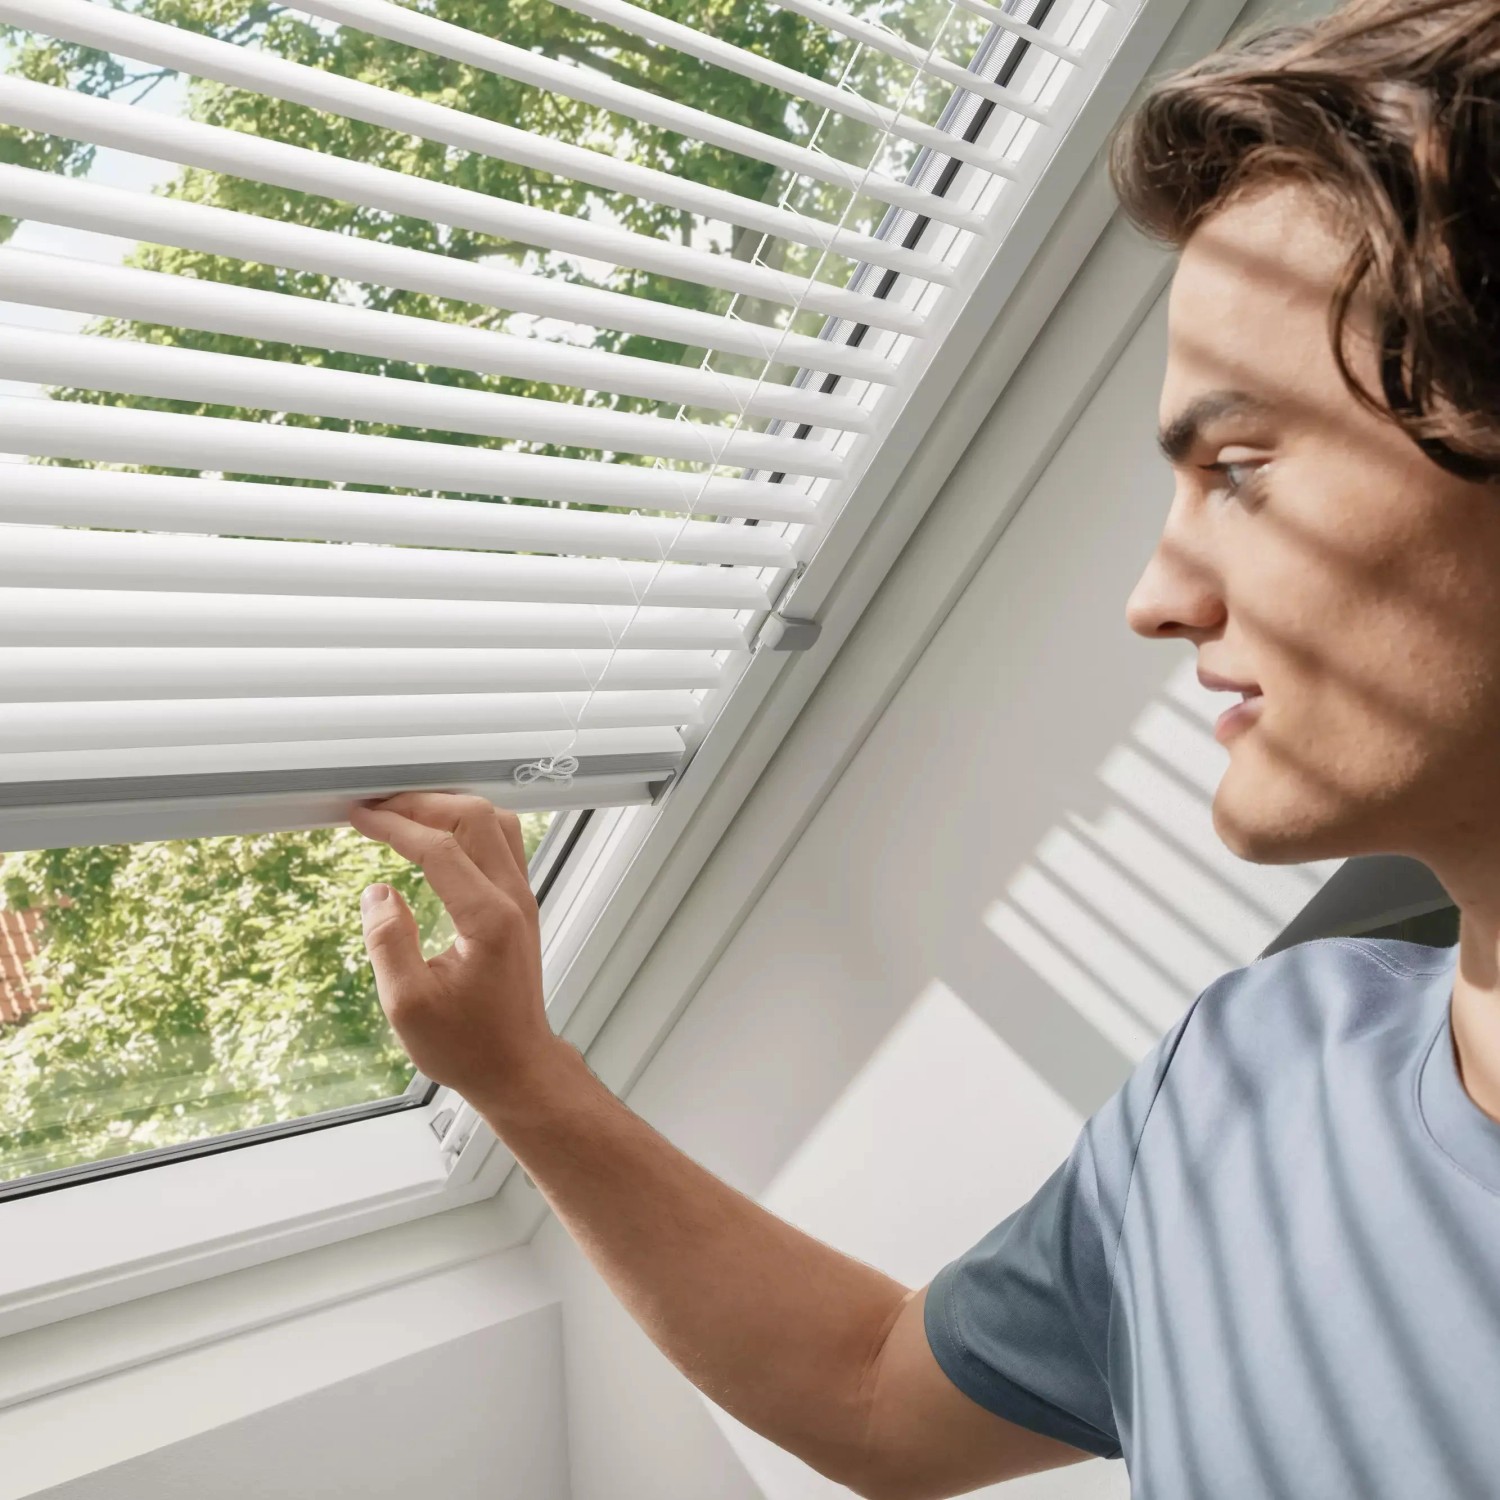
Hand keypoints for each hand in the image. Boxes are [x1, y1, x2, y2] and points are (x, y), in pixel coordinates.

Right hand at [348, 791, 557, 1115]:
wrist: (517, 1067)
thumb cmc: (467, 1046)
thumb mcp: (409, 1006)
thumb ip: (389, 943)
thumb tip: (376, 892)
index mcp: (488, 919)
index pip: (439, 847)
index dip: (394, 825)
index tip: (358, 816)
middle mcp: (513, 898)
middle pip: (475, 816)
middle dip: (422, 803)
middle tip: (376, 808)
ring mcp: (522, 898)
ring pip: (495, 822)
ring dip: (448, 809)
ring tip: (402, 815)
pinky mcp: (520, 905)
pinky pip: (501, 842)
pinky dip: (466, 826)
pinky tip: (435, 837)